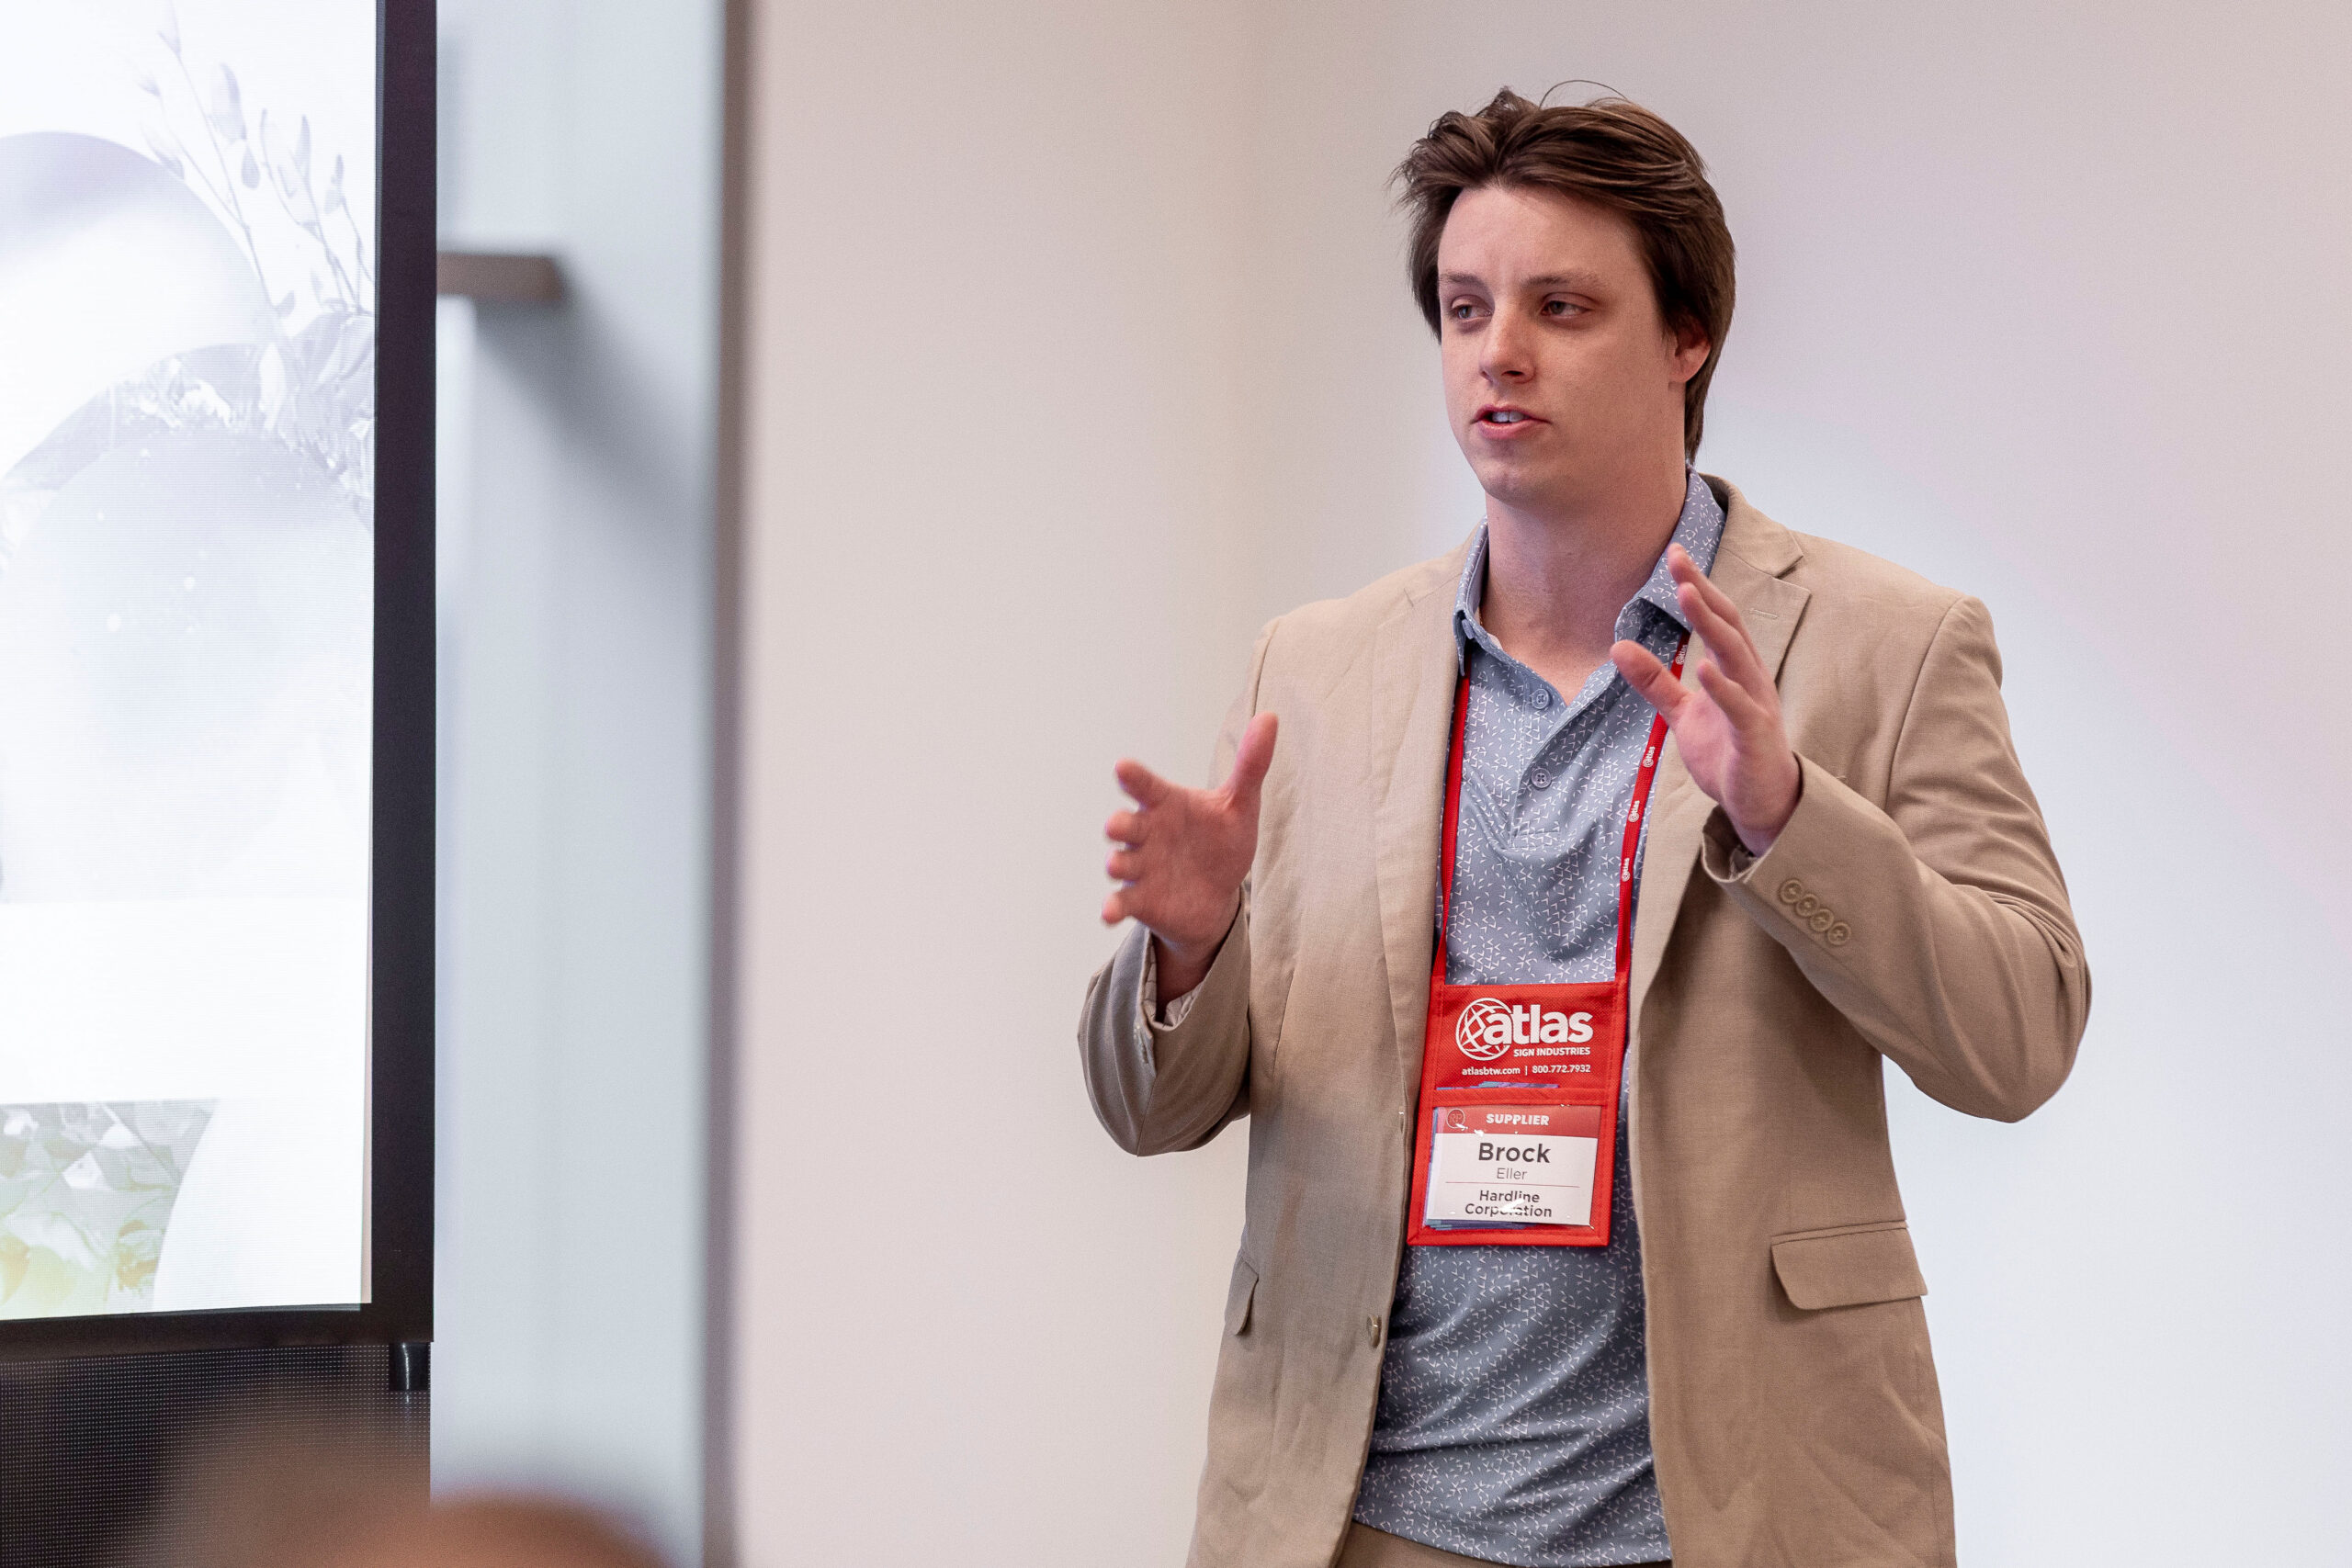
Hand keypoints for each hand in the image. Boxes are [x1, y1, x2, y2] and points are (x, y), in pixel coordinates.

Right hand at [1101, 713, 1277, 998]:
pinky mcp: (1138, 899)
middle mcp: (1147, 833)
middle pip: (1125, 824)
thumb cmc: (1222, 841)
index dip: (1134, 777)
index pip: (1146, 786)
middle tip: (1116, 826)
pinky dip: (1111, 907)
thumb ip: (1251, 764)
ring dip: (1116, 863)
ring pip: (1120, 861)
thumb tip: (1269, 717)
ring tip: (1116, 866)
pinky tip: (1108, 913)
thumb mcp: (1241, 804)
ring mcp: (1139, 866)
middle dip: (1119, 824)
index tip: (1123, 768)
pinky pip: (1120, 902)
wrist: (1216, 895)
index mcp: (1167, 804)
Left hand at [1611, 545, 1800, 854]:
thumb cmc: (1729, 752)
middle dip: (1703, 591)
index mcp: (1735, 669)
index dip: (1697, 586)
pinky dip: (1723, 688)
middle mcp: (1750, 678)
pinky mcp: (1755, 737)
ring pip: (1736, 656)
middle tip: (1678, 559)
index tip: (1673, 554)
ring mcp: (1756, 706)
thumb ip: (1655, 681)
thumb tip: (1618, 647)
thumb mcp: (1683, 714)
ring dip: (1712, 625)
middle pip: (1728, 625)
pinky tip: (1704, 669)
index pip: (1718, 618)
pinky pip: (1741, 709)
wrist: (1761, 803)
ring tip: (1688, 595)